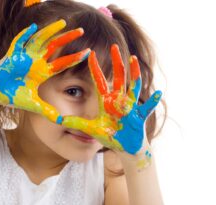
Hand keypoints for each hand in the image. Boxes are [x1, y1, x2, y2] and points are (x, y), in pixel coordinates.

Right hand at [0, 19, 89, 123]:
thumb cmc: (10, 96)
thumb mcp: (32, 104)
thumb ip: (46, 111)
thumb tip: (60, 122)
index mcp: (42, 72)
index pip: (62, 64)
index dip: (75, 58)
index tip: (88, 53)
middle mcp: (36, 62)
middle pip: (55, 46)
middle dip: (67, 38)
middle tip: (82, 30)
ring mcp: (24, 57)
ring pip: (40, 40)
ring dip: (51, 31)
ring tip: (63, 23)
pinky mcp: (11, 55)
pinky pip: (19, 42)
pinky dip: (25, 34)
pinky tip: (33, 27)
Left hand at [62, 44, 161, 158]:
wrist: (124, 147)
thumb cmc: (109, 136)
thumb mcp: (91, 128)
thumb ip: (76, 123)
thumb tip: (58, 119)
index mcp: (106, 101)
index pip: (99, 81)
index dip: (95, 68)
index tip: (90, 53)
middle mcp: (119, 100)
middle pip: (119, 77)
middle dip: (117, 62)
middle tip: (114, 47)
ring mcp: (130, 107)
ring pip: (133, 86)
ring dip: (134, 73)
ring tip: (134, 59)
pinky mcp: (139, 116)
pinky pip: (147, 108)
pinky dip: (152, 102)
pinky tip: (158, 93)